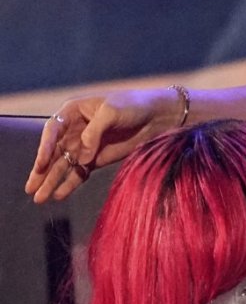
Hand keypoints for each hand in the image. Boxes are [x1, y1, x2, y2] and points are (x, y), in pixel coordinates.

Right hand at [24, 87, 185, 202]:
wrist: (158, 115)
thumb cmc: (134, 105)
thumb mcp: (112, 111)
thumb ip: (94, 132)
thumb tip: (82, 156)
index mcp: (75, 111)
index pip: (53, 130)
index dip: (44, 147)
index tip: (40, 164)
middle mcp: (75, 129)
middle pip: (53, 152)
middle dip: (41, 171)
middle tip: (30, 188)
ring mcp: (86, 145)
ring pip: (63, 165)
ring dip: (51, 181)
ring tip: (40, 198)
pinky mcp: (97, 159)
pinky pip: (79, 173)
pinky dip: (70, 184)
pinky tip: (59, 195)